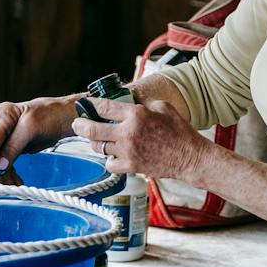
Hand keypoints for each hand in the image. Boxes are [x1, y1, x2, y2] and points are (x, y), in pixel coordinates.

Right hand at [0, 97, 72, 179]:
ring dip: (2, 174)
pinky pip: (2, 160)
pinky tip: (15, 180)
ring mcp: (1, 133)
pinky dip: (7, 171)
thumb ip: (13, 147)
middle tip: (6, 187)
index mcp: (1, 115)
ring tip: (14, 186)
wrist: (62, 116)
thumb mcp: (31, 130)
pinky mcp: (7, 143)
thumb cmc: (49, 116)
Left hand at [69, 99, 205, 179]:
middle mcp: (128, 133)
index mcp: (136, 114)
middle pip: (93, 130)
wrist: (189, 157)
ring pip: (99, 147)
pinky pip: (109, 163)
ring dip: (95, 143)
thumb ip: (143, 102)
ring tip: (96, 139)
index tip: (87, 105)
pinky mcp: (131, 166)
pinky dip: (108, 159)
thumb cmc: (179, 130)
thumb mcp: (163, 106)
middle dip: (81, 126)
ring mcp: (128, 151)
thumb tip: (129, 101)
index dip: (92, 105)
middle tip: (77, 124)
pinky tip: (113, 154)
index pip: (104, 107)